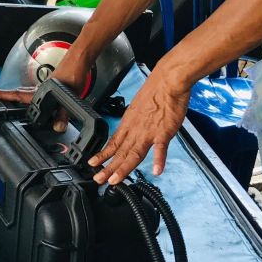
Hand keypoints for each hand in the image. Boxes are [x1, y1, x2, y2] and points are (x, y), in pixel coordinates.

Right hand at [0, 49, 92, 130]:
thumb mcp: (70, 96)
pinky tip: (35, 100)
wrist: (80, 61)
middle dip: (5, 96)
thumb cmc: (74, 73)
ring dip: (16, 96)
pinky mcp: (52, 86)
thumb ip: (63, 113)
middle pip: (18, 93)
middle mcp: (40, 88)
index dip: (2, 95)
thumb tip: (57, 126)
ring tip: (7, 100)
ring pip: (26, 92)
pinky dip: (30, 96)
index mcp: (40, 91)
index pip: (17, 94)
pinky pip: (36, 92)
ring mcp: (45, 87)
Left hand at [88, 66, 190, 184]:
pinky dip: (159, 160)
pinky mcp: (164, 132)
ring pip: (134, 153)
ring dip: (124, 168)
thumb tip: (134, 129)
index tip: (93, 165)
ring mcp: (149, 132)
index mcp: (129, 123)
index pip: (114, 143)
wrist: (168, 81)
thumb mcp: (137, 107)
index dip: (103, 155)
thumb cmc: (155, 91)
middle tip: (98, 179)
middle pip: (121, 152)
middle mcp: (136, 129)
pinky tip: (157, 171)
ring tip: (116, 180)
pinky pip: (161, 148)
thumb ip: (136, 121)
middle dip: (108, 168)